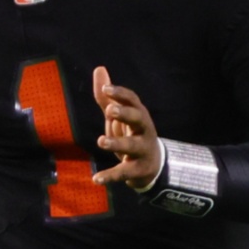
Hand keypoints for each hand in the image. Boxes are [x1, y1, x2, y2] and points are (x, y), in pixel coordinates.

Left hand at [91, 66, 161, 190]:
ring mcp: (143, 150)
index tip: (106, 89)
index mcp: (139, 115)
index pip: (133, 100)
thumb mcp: (119, 116)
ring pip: (132, 146)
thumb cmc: (131, 134)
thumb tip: (99, 68)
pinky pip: (124, 173)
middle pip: (138, 119)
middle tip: (109, 111)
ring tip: (101, 141)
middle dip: (125, 114)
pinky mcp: (138, 169)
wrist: (152, 165)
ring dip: (117, 143)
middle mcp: (144, 130)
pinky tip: (96, 179)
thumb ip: (107, 97)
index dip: (120, 94)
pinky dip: (110, 176)